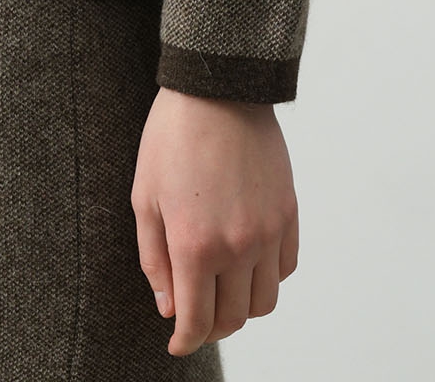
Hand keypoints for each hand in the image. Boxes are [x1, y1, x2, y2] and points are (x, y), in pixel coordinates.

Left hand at [131, 86, 299, 354]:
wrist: (218, 89)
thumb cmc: (171, 137)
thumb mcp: (144, 195)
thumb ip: (154, 258)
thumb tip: (168, 307)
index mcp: (194, 244)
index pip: (197, 320)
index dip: (185, 341)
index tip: (177, 344)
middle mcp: (237, 246)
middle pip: (233, 318)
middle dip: (211, 327)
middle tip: (195, 318)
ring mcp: (269, 232)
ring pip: (264, 302)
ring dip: (242, 308)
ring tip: (221, 292)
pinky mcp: (289, 214)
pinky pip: (286, 269)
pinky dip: (267, 278)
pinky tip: (246, 262)